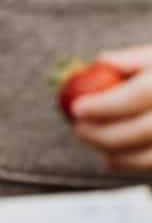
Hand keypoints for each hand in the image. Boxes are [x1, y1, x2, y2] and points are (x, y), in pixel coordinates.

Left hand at [68, 46, 151, 170]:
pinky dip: (126, 164)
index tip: (77, 108)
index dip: (107, 104)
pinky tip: (108, 157)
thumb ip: (135, 59)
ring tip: (89, 138)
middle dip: (104, 133)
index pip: (143, 93)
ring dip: (111, 151)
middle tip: (78, 128)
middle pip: (145, 129)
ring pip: (148, 155)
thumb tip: (102, 61)